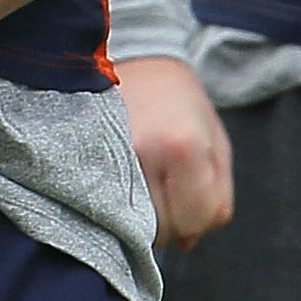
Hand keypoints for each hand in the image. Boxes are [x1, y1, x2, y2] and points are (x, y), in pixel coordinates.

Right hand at [117, 56, 232, 247]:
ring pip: (129, 227)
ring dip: (140, 218)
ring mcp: (107, 158)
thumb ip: (217, 196)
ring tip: (142, 182)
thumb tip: (190, 242)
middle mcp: (141, 155)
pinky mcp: (83, 159)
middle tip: (165, 188)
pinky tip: (120, 185)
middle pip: (160, 230)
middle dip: (169, 221)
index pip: (194, 220)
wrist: (135, 57)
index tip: (189, 195)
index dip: (197, 218)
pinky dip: (114, 208)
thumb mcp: (216, 141)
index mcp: (183, 147)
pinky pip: (101, 210)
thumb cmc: (181, 101)